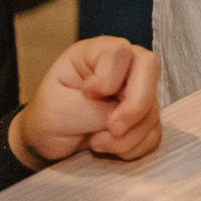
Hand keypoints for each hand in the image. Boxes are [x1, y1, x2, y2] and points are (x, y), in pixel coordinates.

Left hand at [12, 37, 162, 166]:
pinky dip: (133, 148)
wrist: (48, 143)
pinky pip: (153, 134)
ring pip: (152, 109)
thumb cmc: (48, 117)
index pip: (119, 51)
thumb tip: (121, 121)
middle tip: (113, 129)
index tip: (86, 94)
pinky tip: (109, 148)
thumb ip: (92, 110)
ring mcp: (136, 92)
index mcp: (96, 53)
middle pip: (149, 68)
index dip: (107, 78)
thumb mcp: (58, 110)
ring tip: (95, 142)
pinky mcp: (143, 118)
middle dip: (134, 106)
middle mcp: (122, 67)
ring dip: (127, 136)